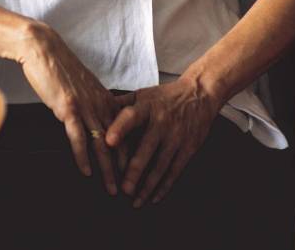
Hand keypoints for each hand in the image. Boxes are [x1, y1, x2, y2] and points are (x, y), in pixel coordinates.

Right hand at [18, 24, 126, 195]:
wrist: (43, 49)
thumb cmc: (59, 66)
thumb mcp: (82, 86)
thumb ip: (91, 102)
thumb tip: (94, 118)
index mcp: (105, 99)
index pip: (125, 132)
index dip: (131, 154)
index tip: (136, 172)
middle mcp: (99, 104)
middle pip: (118, 142)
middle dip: (125, 168)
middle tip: (131, 189)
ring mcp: (85, 107)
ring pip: (102, 144)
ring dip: (108, 169)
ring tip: (112, 189)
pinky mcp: (68, 107)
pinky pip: (78, 137)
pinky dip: (83, 157)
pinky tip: (86, 171)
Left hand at [104, 77, 222, 206]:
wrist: (199, 95)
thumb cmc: (163, 96)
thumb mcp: (142, 95)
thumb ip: (120, 104)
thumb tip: (96, 110)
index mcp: (145, 107)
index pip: (130, 117)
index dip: (119, 129)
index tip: (108, 141)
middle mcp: (161, 123)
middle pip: (146, 149)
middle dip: (134, 171)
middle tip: (123, 188)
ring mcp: (176, 137)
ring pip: (160, 165)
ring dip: (148, 185)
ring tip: (135, 199)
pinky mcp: (188, 149)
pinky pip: (175, 171)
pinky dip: (164, 186)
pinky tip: (154, 197)